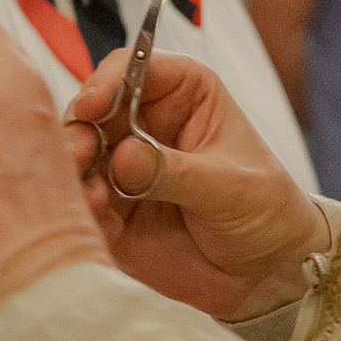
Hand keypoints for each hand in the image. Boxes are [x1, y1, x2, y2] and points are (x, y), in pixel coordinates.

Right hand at [65, 50, 328, 323]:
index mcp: (181, 94)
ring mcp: (121, 167)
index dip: (107, 82)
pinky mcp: (110, 208)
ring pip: (78, 157)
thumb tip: (124, 157)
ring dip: (74, 172)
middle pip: (92, 111)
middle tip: (81, 155)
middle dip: (80, 131)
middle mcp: (142, 124)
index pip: (131, 69)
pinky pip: (82, 203)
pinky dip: (82, 209)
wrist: (267, 271)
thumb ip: (176, 171)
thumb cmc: (265, 209)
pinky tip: (97, 219)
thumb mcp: (230, 186)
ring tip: (92, 195)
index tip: (93, 106)